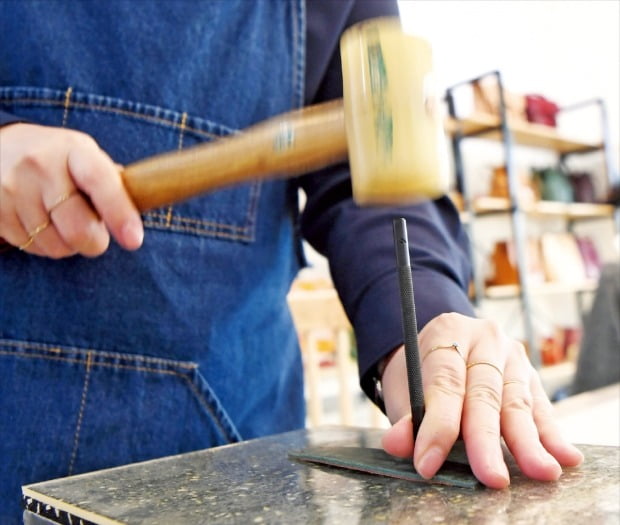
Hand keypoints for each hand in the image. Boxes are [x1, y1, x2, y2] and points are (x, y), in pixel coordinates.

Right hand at [0, 123, 142, 257]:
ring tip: (63, 222)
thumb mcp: (86, 156)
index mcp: (74, 151)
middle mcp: (41, 166)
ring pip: (55, 245)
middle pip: (77, 228)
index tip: (134, 240)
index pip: (100, 182)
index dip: (120, 214)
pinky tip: (42, 223)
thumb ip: (111, 181)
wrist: (0, 146)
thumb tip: (142, 203)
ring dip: (68, 245)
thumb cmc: (59, 158)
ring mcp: (14, 188)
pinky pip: (31, 247)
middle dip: (94, 243)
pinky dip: (44, 244)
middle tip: (96, 237)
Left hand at [380, 312, 583, 487]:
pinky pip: (540, 408)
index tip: (429, 463)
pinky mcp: (531, 375)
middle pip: (485, 394)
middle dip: (486, 440)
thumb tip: (398, 444)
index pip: (445, 382)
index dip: (438, 425)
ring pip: (517, 403)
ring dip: (528, 442)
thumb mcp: (403, 387)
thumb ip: (403, 418)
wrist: (441, 347)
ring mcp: (512, 355)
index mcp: (448, 332)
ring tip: (541, 471)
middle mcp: (485, 339)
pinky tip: (565, 457)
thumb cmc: (420, 372)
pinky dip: (551, 435)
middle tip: (492, 478)